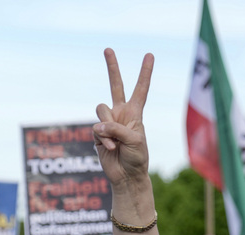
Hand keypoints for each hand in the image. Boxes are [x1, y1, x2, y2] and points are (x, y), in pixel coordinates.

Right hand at [93, 49, 153, 190]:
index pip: (140, 89)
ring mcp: (108, 123)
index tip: (149, 55)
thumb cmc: (137, 158)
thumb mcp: (134, 140)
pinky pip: (96, 128)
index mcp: (135, 113)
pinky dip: (103, 138)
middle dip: (112, 67)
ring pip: (101, 110)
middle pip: (115, 85)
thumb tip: (98, 125)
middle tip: (108, 49)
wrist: (126, 176)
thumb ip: (116, 128)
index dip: (145, 72)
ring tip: (115, 141)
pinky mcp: (97, 133)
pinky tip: (110, 148)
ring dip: (107, 126)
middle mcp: (121, 114)